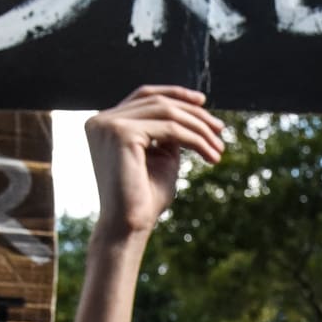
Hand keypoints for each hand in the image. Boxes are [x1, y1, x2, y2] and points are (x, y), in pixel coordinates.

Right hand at [86, 86, 225, 243]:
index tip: (202, 103)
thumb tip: (192, 114)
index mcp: (104, 123)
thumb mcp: (160, 158)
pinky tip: (210, 155)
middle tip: (220, 128)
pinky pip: (169, 128)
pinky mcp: (120, 133)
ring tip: (218, 148)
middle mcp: (101, 120)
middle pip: (157, 101)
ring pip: (166, 112)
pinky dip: (195, 139)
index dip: (174, 94)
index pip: (143, 96)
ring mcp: (108, 124)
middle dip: (194, 113)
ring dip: (199, 128)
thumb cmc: (144, 199)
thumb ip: (169, 134)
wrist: (129, 227)